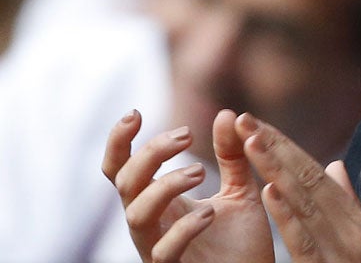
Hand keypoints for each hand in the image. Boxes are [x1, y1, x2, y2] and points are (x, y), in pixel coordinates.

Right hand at [102, 109, 275, 262]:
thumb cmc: (240, 241)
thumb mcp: (240, 188)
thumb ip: (232, 155)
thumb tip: (226, 113)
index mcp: (161, 201)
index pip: (123, 169)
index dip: (119, 142)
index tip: (135, 112)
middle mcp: (153, 223)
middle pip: (125, 183)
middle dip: (150, 153)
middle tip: (187, 134)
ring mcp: (158, 248)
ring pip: (135, 214)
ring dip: (165, 185)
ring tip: (200, 171)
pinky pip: (162, 252)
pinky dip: (183, 228)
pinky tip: (210, 213)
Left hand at [236, 113, 360, 262]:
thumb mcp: (359, 240)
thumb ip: (344, 203)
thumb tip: (334, 165)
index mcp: (354, 218)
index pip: (314, 174)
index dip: (283, 146)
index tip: (255, 125)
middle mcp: (351, 227)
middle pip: (308, 179)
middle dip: (274, 147)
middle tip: (244, 120)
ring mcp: (342, 248)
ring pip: (305, 202)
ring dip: (276, 170)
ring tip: (251, 143)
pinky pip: (304, 240)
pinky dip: (288, 214)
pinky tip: (269, 192)